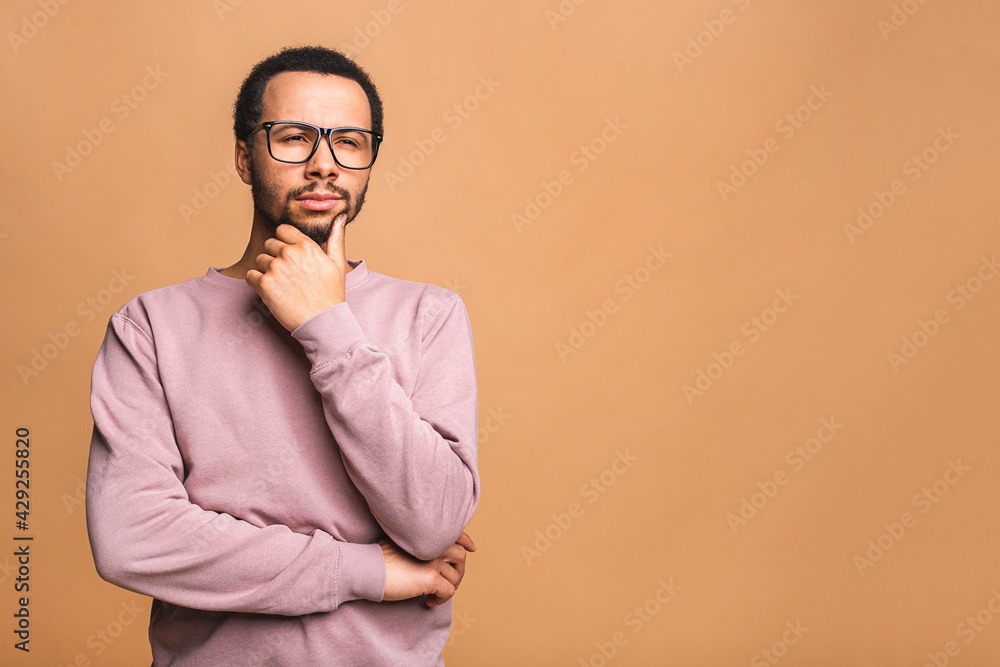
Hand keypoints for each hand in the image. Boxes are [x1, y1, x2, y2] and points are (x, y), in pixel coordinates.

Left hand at [244, 215, 348, 331]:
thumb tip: (339, 218)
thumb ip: (336, 238)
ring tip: (282, 285)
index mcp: (306, 246)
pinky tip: (272, 292)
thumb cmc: (331, 295)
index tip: (290, 256)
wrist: (323, 322)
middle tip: (288, 275)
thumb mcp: (338, 264)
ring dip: (266, 270)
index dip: (284, 242)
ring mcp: (275, 269)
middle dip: (276, 257)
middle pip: (269, 245)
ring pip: (259, 260)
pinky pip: (250, 276)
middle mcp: (289, 254)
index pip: (282, 230)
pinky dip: (257, 283)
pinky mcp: (264, 285)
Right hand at [380, 532, 476, 607]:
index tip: (472, 547)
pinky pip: (449, 591)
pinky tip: (429, 602)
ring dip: (448, 588)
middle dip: (458, 571)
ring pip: (455, 577)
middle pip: (460, 556)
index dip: (466, 541)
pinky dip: (442, 599)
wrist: (366, 569)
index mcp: (426, 535)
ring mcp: (433, 561)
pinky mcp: (430, 578)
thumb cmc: (377, 559)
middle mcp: (433, 545)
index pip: (455, 534)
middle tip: (448, 582)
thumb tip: (431, 559)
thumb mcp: (400, 543)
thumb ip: (418, 546)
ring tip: (434, 595)